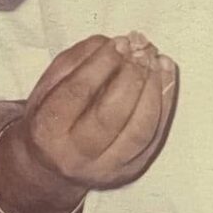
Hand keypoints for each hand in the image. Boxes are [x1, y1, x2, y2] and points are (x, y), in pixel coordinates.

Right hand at [7, 33, 177, 191]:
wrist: (52, 169)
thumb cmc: (50, 117)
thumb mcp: (49, 85)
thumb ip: (77, 60)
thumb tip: (115, 44)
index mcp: (47, 131)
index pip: (77, 93)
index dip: (101, 64)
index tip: (119, 42)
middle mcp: (77, 156)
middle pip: (110, 116)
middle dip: (130, 77)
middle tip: (140, 50)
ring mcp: (108, 168)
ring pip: (139, 130)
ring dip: (153, 89)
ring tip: (155, 59)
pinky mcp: (131, 170)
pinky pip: (155, 137)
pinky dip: (164, 103)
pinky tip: (165, 75)